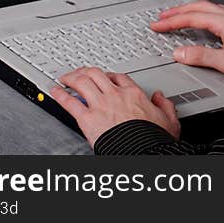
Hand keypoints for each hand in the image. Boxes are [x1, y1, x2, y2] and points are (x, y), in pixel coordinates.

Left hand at [49, 67, 180, 147]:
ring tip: (64, 78)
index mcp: (134, 94)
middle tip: (80, 73)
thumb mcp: (169, 119)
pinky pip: (70, 103)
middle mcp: (115, 95)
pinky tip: (54, 91)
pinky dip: (60, 95)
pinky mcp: (87, 119)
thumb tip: (160, 97)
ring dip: (71, 77)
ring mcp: (100, 105)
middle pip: (96, 74)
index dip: (108, 75)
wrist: (143, 151)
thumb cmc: (154, 138)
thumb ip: (165, 105)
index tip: (104, 77)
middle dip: (86, 71)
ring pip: (82, 82)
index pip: (118, 77)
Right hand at [150, 0, 223, 83]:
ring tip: (178, 16)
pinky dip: (202, 13)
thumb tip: (180, 53)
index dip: (171, 21)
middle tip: (161, 17)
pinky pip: (216, 12)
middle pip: (198, 7)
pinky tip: (203, 20)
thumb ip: (201, 57)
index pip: (191, 17)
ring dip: (190, 10)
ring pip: (207, 8)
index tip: (157, 25)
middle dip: (177, 11)